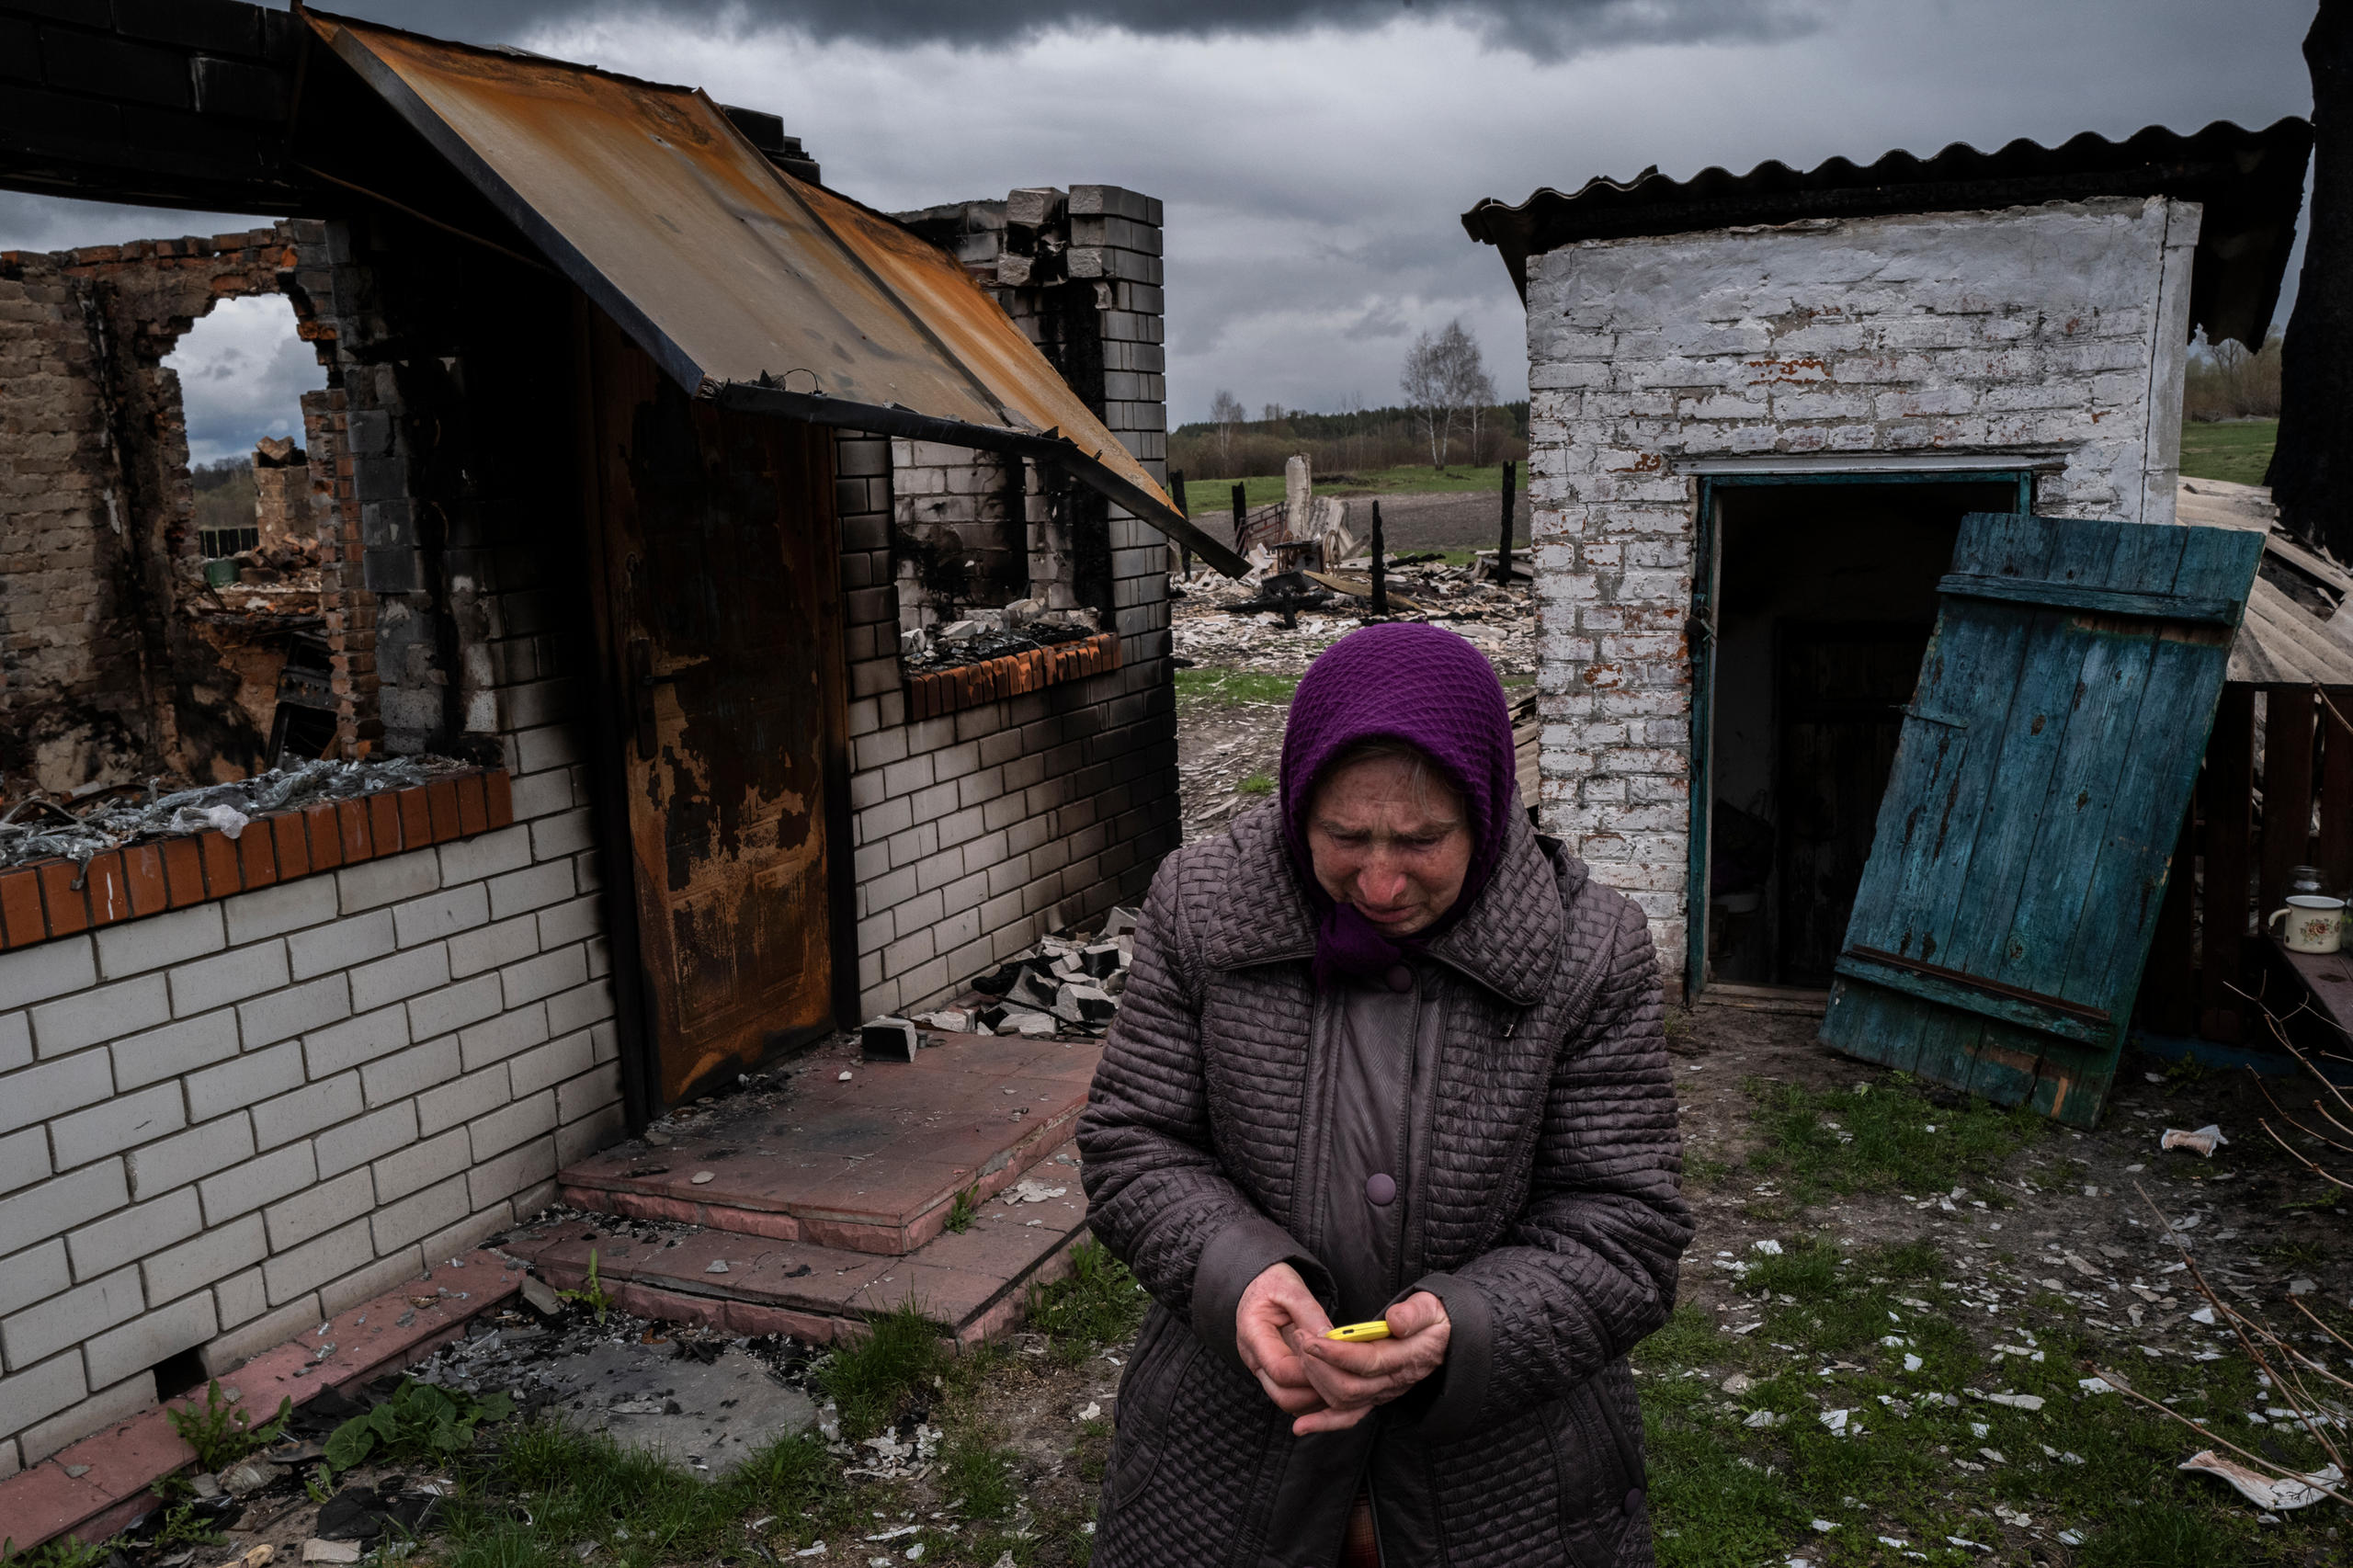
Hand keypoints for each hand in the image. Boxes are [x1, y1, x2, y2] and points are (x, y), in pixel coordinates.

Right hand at [1235, 1263, 1333, 1418]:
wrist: (1257, 1283)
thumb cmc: (1272, 1282)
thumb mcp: (1291, 1288)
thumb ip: (1310, 1313)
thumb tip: (1331, 1337)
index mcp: (1253, 1335)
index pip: (1282, 1370)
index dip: (1312, 1371)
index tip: (1335, 1359)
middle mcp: (1254, 1359)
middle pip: (1284, 1396)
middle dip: (1317, 1393)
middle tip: (1344, 1377)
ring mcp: (1263, 1370)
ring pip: (1289, 1403)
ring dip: (1317, 1399)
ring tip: (1342, 1380)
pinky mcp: (1274, 1375)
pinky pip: (1293, 1397)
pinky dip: (1313, 1397)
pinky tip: (1333, 1382)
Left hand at [1284, 1291, 1450, 1435]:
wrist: (1444, 1340)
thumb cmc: (1433, 1319)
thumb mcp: (1431, 1307)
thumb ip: (1414, 1313)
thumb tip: (1395, 1321)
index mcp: (1407, 1357)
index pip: (1367, 1361)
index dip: (1336, 1353)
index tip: (1311, 1339)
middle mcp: (1393, 1382)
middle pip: (1350, 1387)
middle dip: (1318, 1365)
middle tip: (1299, 1338)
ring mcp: (1382, 1394)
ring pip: (1343, 1401)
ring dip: (1315, 1382)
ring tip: (1298, 1353)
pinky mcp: (1373, 1398)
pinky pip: (1348, 1416)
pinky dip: (1324, 1422)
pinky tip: (1300, 1426)